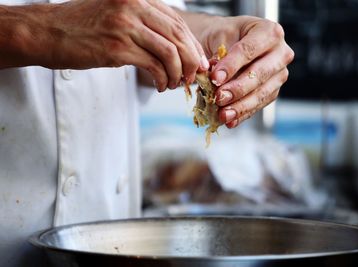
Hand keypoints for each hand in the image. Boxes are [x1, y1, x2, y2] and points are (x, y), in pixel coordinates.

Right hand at [1, 0, 208, 89]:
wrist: (46, 32)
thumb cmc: (82, 27)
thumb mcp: (117, 15)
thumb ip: (145, 23)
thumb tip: (174, 46)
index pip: (178, 21)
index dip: (192, 44)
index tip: (198, 61)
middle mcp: (134, 6)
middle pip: (178, 36)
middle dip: (191, 60)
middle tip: (192, 76)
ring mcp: (125, 25)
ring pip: (170, 52)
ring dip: (177, 73)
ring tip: (174, 84)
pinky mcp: (117, 47)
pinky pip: (154, 66)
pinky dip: (163, 79)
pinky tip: (160, 85)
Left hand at [201, 16, 293, 127]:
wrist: (228, 44)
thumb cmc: (225, 37)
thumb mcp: (219, 37)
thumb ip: (218, 56)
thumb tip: (216, 78)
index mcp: (269, 32)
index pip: (249, 50)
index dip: (232, 66)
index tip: (215, 78)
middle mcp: (281, 53)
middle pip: (260, 74)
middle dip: (238, 89)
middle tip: (219, 98)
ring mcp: (280, 74)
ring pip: (262, 93)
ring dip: (241, 106)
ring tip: (222, 115)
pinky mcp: (274, 91)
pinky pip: (259, 105)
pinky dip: (243, 114)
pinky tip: (230, 121)